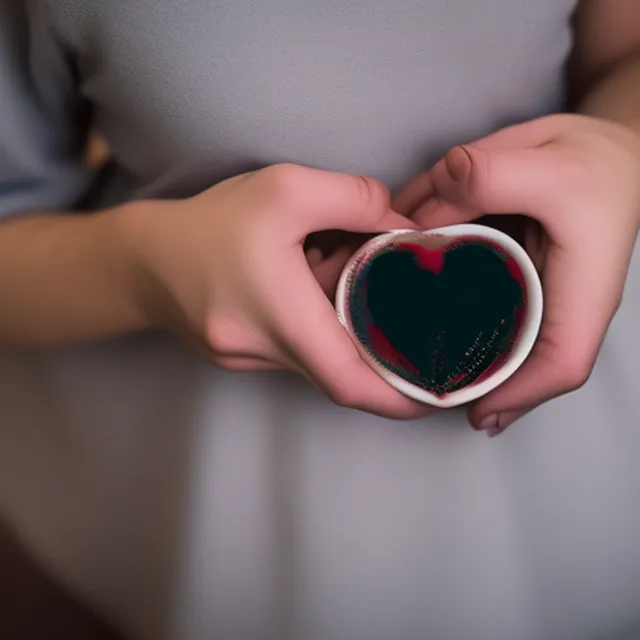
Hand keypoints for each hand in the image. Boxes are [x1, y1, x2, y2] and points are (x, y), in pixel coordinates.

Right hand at [124, 164, 432, 418]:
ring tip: (367, 302)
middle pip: (343, 375)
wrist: (143, 260)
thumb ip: (354, 198)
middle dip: (387, 363)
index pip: (350, 379)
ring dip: (351, 340)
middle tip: (426, 342)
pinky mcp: (244, 358)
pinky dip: (322, 336)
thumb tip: (400, 222)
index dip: (401, 396)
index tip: (438, 394)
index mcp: (279, 314)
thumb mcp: (286, 189)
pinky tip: (322, 300)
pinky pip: (298, 356)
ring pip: (321, 364)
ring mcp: (251, 361)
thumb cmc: (210, 223)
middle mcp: (264, 351)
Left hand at [393, 114, 639, 434]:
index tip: (475, 412)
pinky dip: (448, 312)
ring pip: (497, 338)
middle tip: (431, 396)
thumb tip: (419, 214)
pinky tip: (417, 313)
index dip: (519, 396)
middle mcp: (559, 302)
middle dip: (479, 384)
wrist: (610, 148)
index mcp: (582, 291)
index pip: (561, 363)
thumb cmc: (598, 162)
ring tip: (419, 372)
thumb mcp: (548, 164)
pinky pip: (482, 305)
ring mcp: (537, 292)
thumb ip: (484, 180)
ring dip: (459, 354)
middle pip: (523, 364)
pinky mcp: (515, 274)